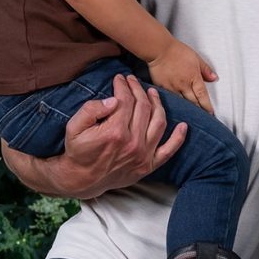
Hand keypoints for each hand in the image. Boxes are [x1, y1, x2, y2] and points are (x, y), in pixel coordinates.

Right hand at [29, 73, 185, 198]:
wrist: (82, 179)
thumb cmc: (78, 151)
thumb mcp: (74, 127)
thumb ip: (91, 110)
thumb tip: (113, 100)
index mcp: (115, 132)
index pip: (126, 101)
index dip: (123, 86)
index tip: (119, 78)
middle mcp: (132, 143)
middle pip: (143, 108)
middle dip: (138, 90)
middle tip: (132, 81)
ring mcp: (143, 155)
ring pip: (159, 123)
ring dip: (157, 104)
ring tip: (152, 92)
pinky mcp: (148, 165)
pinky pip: (168, 151)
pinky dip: (178, 138)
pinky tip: (183, 126)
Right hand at [147, 39, 218, 113]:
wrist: (159, 49)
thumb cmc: (177, 51)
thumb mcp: (196, 58)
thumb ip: (205, 69)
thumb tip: (214, 78)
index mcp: (193, 78)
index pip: (202, 96)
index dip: (207, 106)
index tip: (210, 113)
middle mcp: (183, 85)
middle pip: (193, 103)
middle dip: (199, 110)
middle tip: (202, 117)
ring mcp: (172, 88)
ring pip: (181, 103)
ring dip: (187, 109)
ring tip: (190, 116)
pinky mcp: (162, 88)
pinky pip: (170, 99)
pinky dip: (174, 104)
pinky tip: (176, 108)